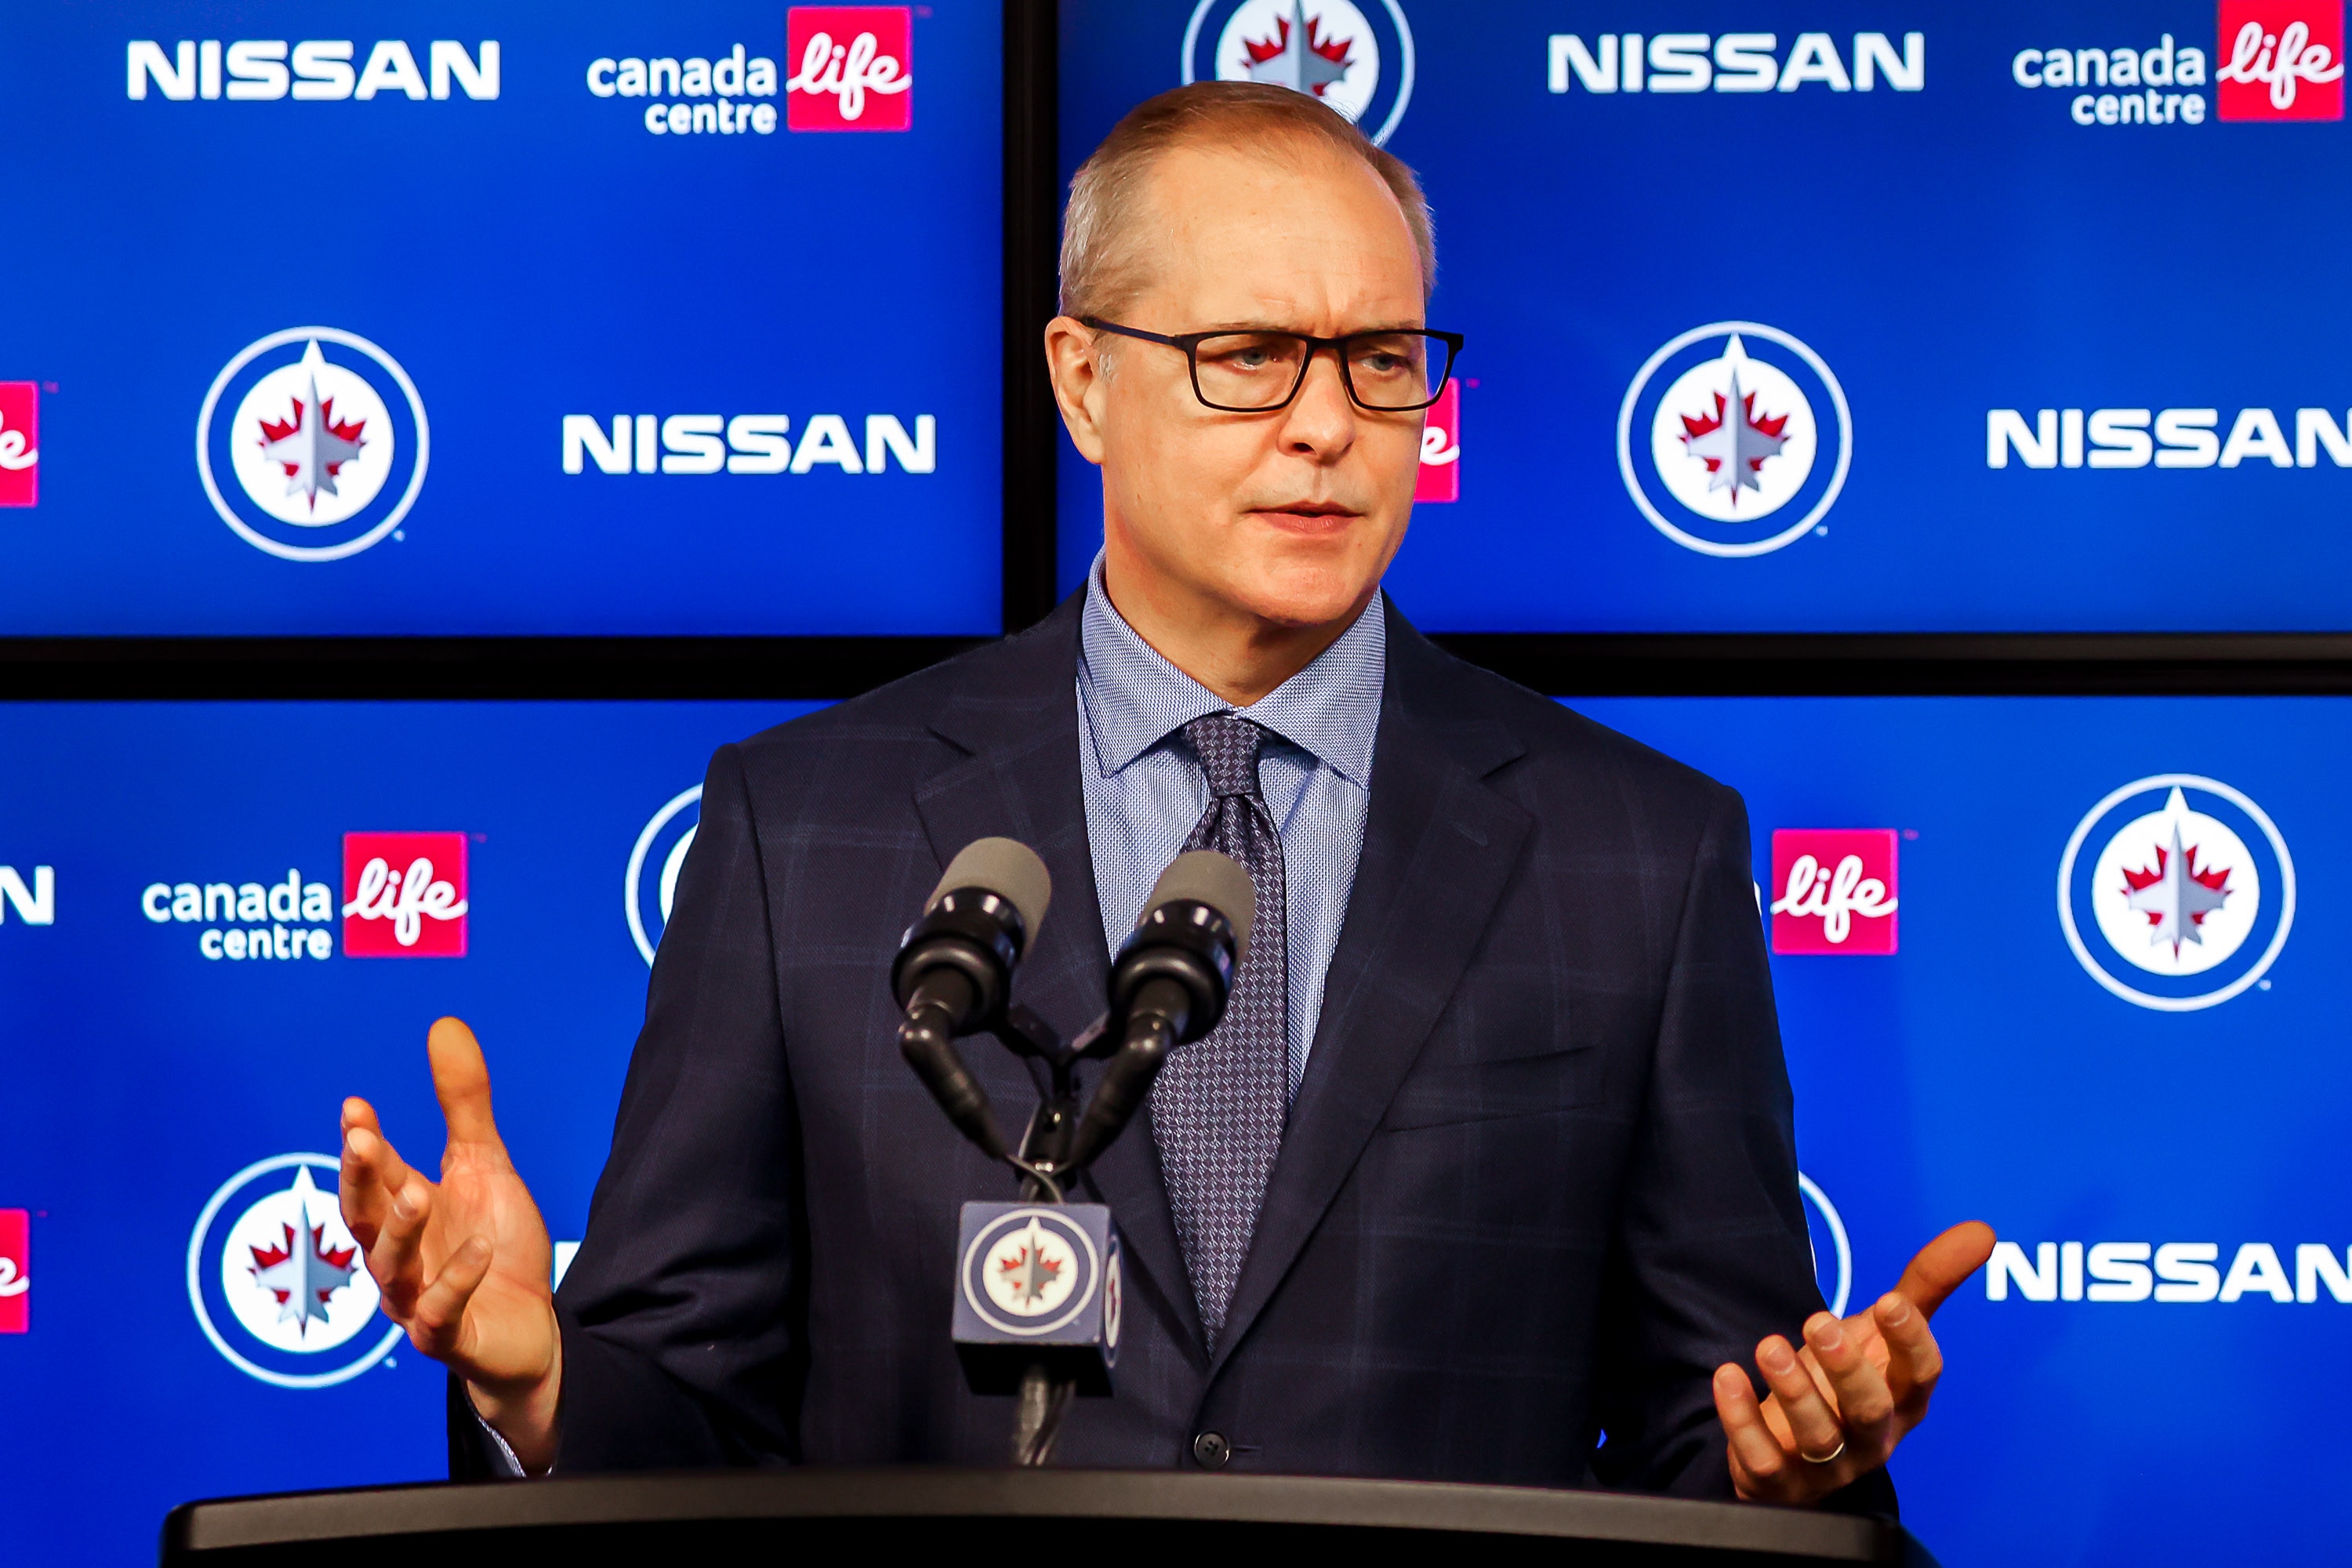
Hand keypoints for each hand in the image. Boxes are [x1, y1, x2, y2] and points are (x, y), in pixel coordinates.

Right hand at [340, 1017, 561, 1471]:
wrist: (528, 1329)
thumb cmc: (494, 1247)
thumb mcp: (483, 1165)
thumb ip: (463, 1104)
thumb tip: (444, 1024)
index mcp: (404, 1212)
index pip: (372, 1174)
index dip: (361, 1143)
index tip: (355, 1106)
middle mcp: (400, 1257)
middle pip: (364, 1219)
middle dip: (360, 1180)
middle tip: (361, 1140)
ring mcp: (418, 1301)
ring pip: (392, 1269)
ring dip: (400, 1231)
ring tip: (417, 1193)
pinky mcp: (449, 1338)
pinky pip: (439, 1316)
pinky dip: (454, 1283)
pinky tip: (478, 1250)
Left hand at [1712, 1220, 1996, 1505]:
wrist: (1798, 1449)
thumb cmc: (1850, 1381)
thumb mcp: (1884, 1332)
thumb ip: (1927, 1283)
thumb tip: (1982, 1231)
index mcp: (1904, 1399)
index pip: (1922, 1376)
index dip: (1910, 1342)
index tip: (1890, 1302)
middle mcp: (1873, 1437)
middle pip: (1871, 1411)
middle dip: (1848, 1369)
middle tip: (1819, 1322)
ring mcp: (1827, 1465)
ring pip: (1818, 1437)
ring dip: (1794, 1391)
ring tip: (1769, 1346)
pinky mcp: (1779, 1479)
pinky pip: (1762, 1459)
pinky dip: (1743, 1419)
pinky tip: (1729, 1376)